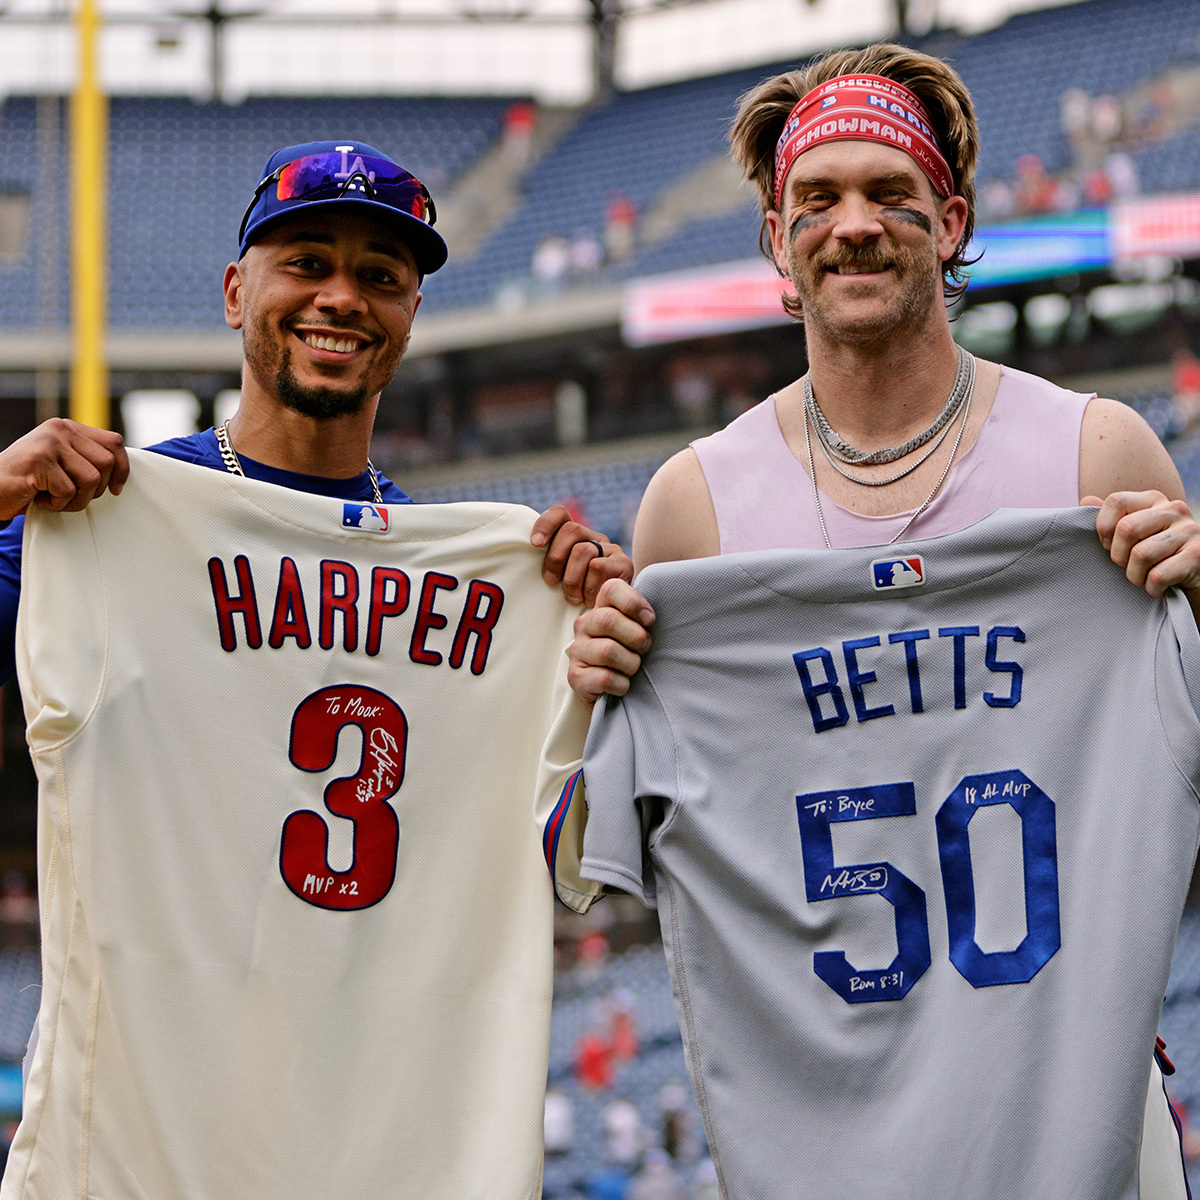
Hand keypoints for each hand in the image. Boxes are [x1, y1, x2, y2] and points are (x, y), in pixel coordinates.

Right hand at [0, 419, 128, 520]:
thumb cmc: (28, 482)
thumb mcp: (62, 464)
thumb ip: (86, 459)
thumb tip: (122, 470)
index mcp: (69, 428)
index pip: (114, 442)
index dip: (122, 469)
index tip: (114, 489)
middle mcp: (60, 429)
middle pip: (107, 462)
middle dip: (96, 489)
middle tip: (73, 497)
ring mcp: (48, 443)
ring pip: (91, 478)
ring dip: (77, 499)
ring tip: (55, 499)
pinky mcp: (39, 461)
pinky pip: (68, 491)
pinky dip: (57, 504)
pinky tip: (40, 499)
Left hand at [531, 505, 633, 606]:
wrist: (610, 618)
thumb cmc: (576, 600)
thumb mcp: (558, 579)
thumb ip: (549, 562)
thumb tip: (529, 550)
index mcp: (575, 537)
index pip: (560, 514)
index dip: (545, 524)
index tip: (536, 544)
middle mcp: (594, 538)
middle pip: (571, 530)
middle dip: (555, 558)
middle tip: (552, 582)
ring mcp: (611, 549)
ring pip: (583, 550)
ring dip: (572, 579)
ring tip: (573, 598)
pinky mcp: (624, 563)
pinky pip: (598, 567)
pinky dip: (589, 587)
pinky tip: (589, 601)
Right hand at [566, 578, 655, 705]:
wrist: (616, 696)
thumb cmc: (631, 656)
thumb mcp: (639, 632)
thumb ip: (644, 617)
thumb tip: (653, 615)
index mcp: (601, 608)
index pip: (611, 589)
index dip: (633, 602)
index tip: (650, 620)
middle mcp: (584, 625)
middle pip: (609, 620)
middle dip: (636, 637)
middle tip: (645, 648)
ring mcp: (577, 651)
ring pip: (608, 651)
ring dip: (630, 664)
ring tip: (632, 669)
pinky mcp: (575, 677)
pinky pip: (605, 678)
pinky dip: (622, 684)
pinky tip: (622, 685)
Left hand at [1084, 491, 1199, 597]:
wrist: (1194, 575)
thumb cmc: (1155, 554)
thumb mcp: (1133, 532)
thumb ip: (1111, 517)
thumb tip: (1086, 501)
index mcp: (1153, 499)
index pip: (1117, 501)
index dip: (1104, 527)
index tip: (1107, 544)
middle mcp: (1174, 510)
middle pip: (1127, 529)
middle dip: (1118, 555)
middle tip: (1127, 565)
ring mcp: (1189, 531)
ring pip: (1141, 555)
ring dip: (1135, 576)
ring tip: (1143, 577)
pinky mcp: (1197, 555)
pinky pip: (1158, 575)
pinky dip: (1152, 587)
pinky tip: (1158, 586)